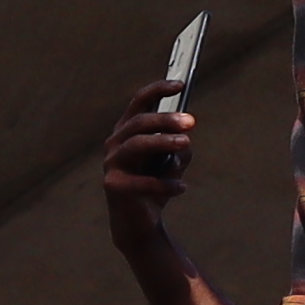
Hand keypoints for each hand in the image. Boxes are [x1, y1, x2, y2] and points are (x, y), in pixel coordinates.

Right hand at [100, 92, 198, 243]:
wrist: (139, 220)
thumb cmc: (156, 183)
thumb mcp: (174, 161)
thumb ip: (179, 147)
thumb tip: (182, 143)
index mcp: (129, 130)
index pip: (139, 102)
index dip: (158, 90)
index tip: (181, 84)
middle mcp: (116, 142)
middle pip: (139, 122)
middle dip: (165, 119)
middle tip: (191, 121)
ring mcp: (112, 164)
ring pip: (135, 145)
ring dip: (163, 142)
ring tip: (187, 144)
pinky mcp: (114, 186)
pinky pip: (141, 182)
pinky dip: (164, 184)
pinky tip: (182, 187)